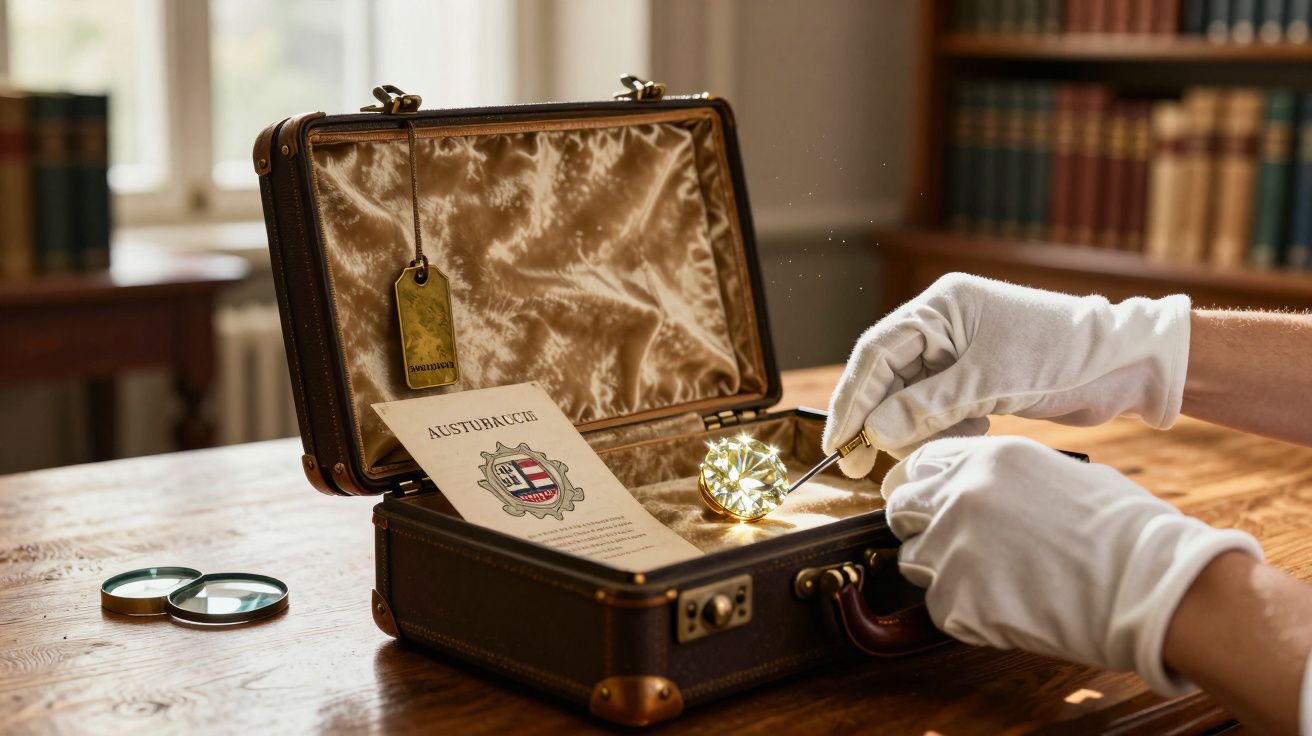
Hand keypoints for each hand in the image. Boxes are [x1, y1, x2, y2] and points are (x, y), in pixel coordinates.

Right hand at [823, 273, 1190, 476]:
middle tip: (863, 464)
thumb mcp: (989, 381)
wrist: (1128, 364)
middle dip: (880, 420)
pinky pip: (941, 407)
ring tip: (943, 443)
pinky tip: (971, 433)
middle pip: (889, 376)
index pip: (876, 353)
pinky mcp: (979, 376)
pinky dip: (945, 427)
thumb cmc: (1064, 354)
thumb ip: (926, 407)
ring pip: (913, 397)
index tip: (837, 442)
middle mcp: (945, 324)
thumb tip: (874, 434)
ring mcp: (962, 350)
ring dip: (918, 427)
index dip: (851, 399)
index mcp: (942, 306)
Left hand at [882, 435, 1261, 693]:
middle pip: (901, 510)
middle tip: (948, 544)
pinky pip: (939, 606)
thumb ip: (1003, 477)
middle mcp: (959, 496)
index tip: (925, 502)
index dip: (922, 486)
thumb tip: (980, 489)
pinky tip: (1007, 607)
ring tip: (993, 581)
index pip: (920, 465)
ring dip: (942, 571)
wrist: (1148, 583)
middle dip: (918, 526)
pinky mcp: (957, 601)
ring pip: (915, 560)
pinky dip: (965, 612)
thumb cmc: (1124, 529)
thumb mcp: (1059, 472)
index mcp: (986, 458)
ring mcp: (954, 549)